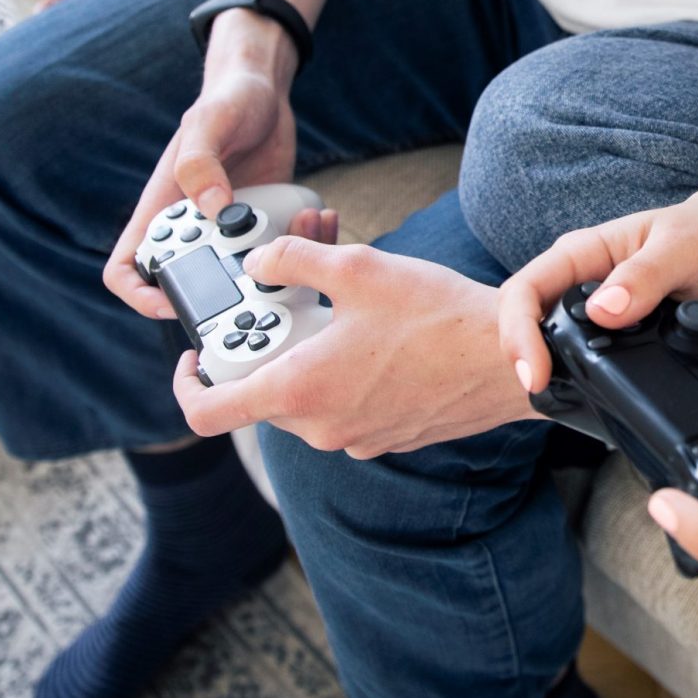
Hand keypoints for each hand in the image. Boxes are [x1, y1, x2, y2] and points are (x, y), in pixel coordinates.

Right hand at [103, 15, 331, 317]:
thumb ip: (201, 163)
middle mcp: (194, 226)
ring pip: (244, 275)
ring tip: (300, 233)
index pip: (127, 268)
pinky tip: (317, 220)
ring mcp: (230, 229)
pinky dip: (300, 245)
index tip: (173, 301)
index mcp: (163, 208)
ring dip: (274, 269)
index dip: (140, 294)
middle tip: (260, 275)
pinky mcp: (264, 224)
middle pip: (192, 284)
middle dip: (225, 292)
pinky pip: (279, 252)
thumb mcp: (209, 123)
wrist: (265, 91)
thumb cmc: (227, 99)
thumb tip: (212, 210)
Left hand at [171, 236, 538, 456]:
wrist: (509, 361)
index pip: (207, 412)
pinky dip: (345, 372)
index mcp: (298, 390)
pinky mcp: (387, 436)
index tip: (197, 354)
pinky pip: (345, 405)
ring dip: (311, 352)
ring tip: (345, 305)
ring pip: (307, 395)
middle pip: (262, 392)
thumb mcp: (358, 268)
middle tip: (293, 298)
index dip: (188, 382)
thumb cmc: (439, 317)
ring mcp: (355, 437)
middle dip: (270, 342)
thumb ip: (292, 260)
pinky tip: (378, 334)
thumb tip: (260, 263)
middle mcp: (320, 426)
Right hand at [498, 200, 697, 391]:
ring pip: (552, 346)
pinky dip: (584, 382)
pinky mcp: (615, 337)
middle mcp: (579, 283)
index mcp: (581, 253)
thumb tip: (604, 311)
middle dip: (524, 358)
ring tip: (561, 400)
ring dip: (552, 373)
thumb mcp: (681, 249)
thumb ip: (645, 276)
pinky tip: (595, 400)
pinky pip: (585, 362)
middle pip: (527, 323)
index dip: (519, 332)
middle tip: (539, 391)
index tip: (535, 372)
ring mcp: (595, 313)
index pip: (525, 290)